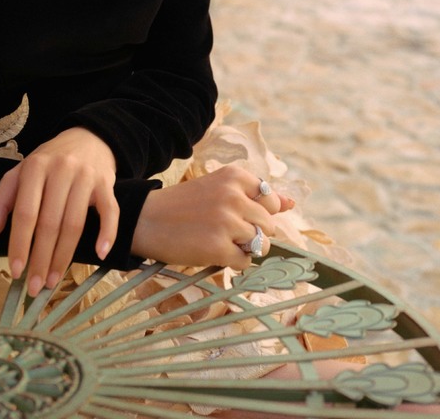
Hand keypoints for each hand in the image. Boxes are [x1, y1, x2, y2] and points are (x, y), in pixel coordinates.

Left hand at [0, 127, 117, 295]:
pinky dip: (107, 234)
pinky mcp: (107, 183)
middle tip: (34, 287)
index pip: (25, 212)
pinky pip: (110, 212)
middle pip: (50, 222)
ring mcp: (86, 176)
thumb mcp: (20, 172)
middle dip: (41, 258)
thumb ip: (2, 200)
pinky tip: (99, 256)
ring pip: (74, 223)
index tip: (15, 271)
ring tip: (53, 281)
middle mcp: (60, 170)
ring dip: (63, 257)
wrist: (87, 137)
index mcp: (35, 167)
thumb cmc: (49, 161)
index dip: (19, 243)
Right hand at [130, 164, 294, 269]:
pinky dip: (233, 262)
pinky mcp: (219, 248)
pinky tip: (212, 251)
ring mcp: (227, 222)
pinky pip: (245, 262)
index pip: (270, 200)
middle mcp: (233, 196)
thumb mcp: (220, 189)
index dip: (257, 212)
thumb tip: (292, 203)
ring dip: (244, 248)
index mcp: (234, 176)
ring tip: (219, 240)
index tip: (236, 213)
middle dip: (253, 233)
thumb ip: (256, 196)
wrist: (147, 219)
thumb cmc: (185, 205)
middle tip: (225, 230)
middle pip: (268, 225)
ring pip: (260, 245)